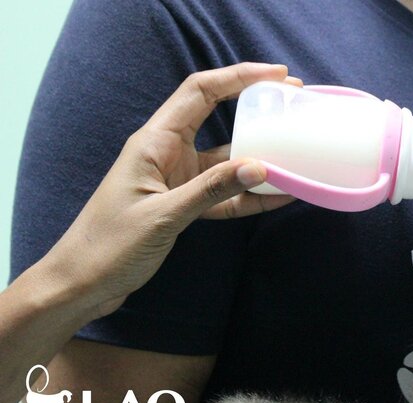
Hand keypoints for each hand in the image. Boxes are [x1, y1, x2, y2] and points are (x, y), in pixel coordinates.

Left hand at [40, 62, 301, 317]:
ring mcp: (177, 178)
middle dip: (256, 107)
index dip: (239, 76)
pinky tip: (279, 195)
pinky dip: (249, 194)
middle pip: (218, 116)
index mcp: (154, 142)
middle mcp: (168, 153)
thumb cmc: (109, 246)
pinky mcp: (182, 202)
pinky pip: (224, 192)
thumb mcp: (162, 215)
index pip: (200, 92)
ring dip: (259, 156)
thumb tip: (260, 167)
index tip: (278, 75)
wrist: (81, 283)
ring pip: (227, 158)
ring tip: (297, 152)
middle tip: (295, 104)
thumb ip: (211, 190)